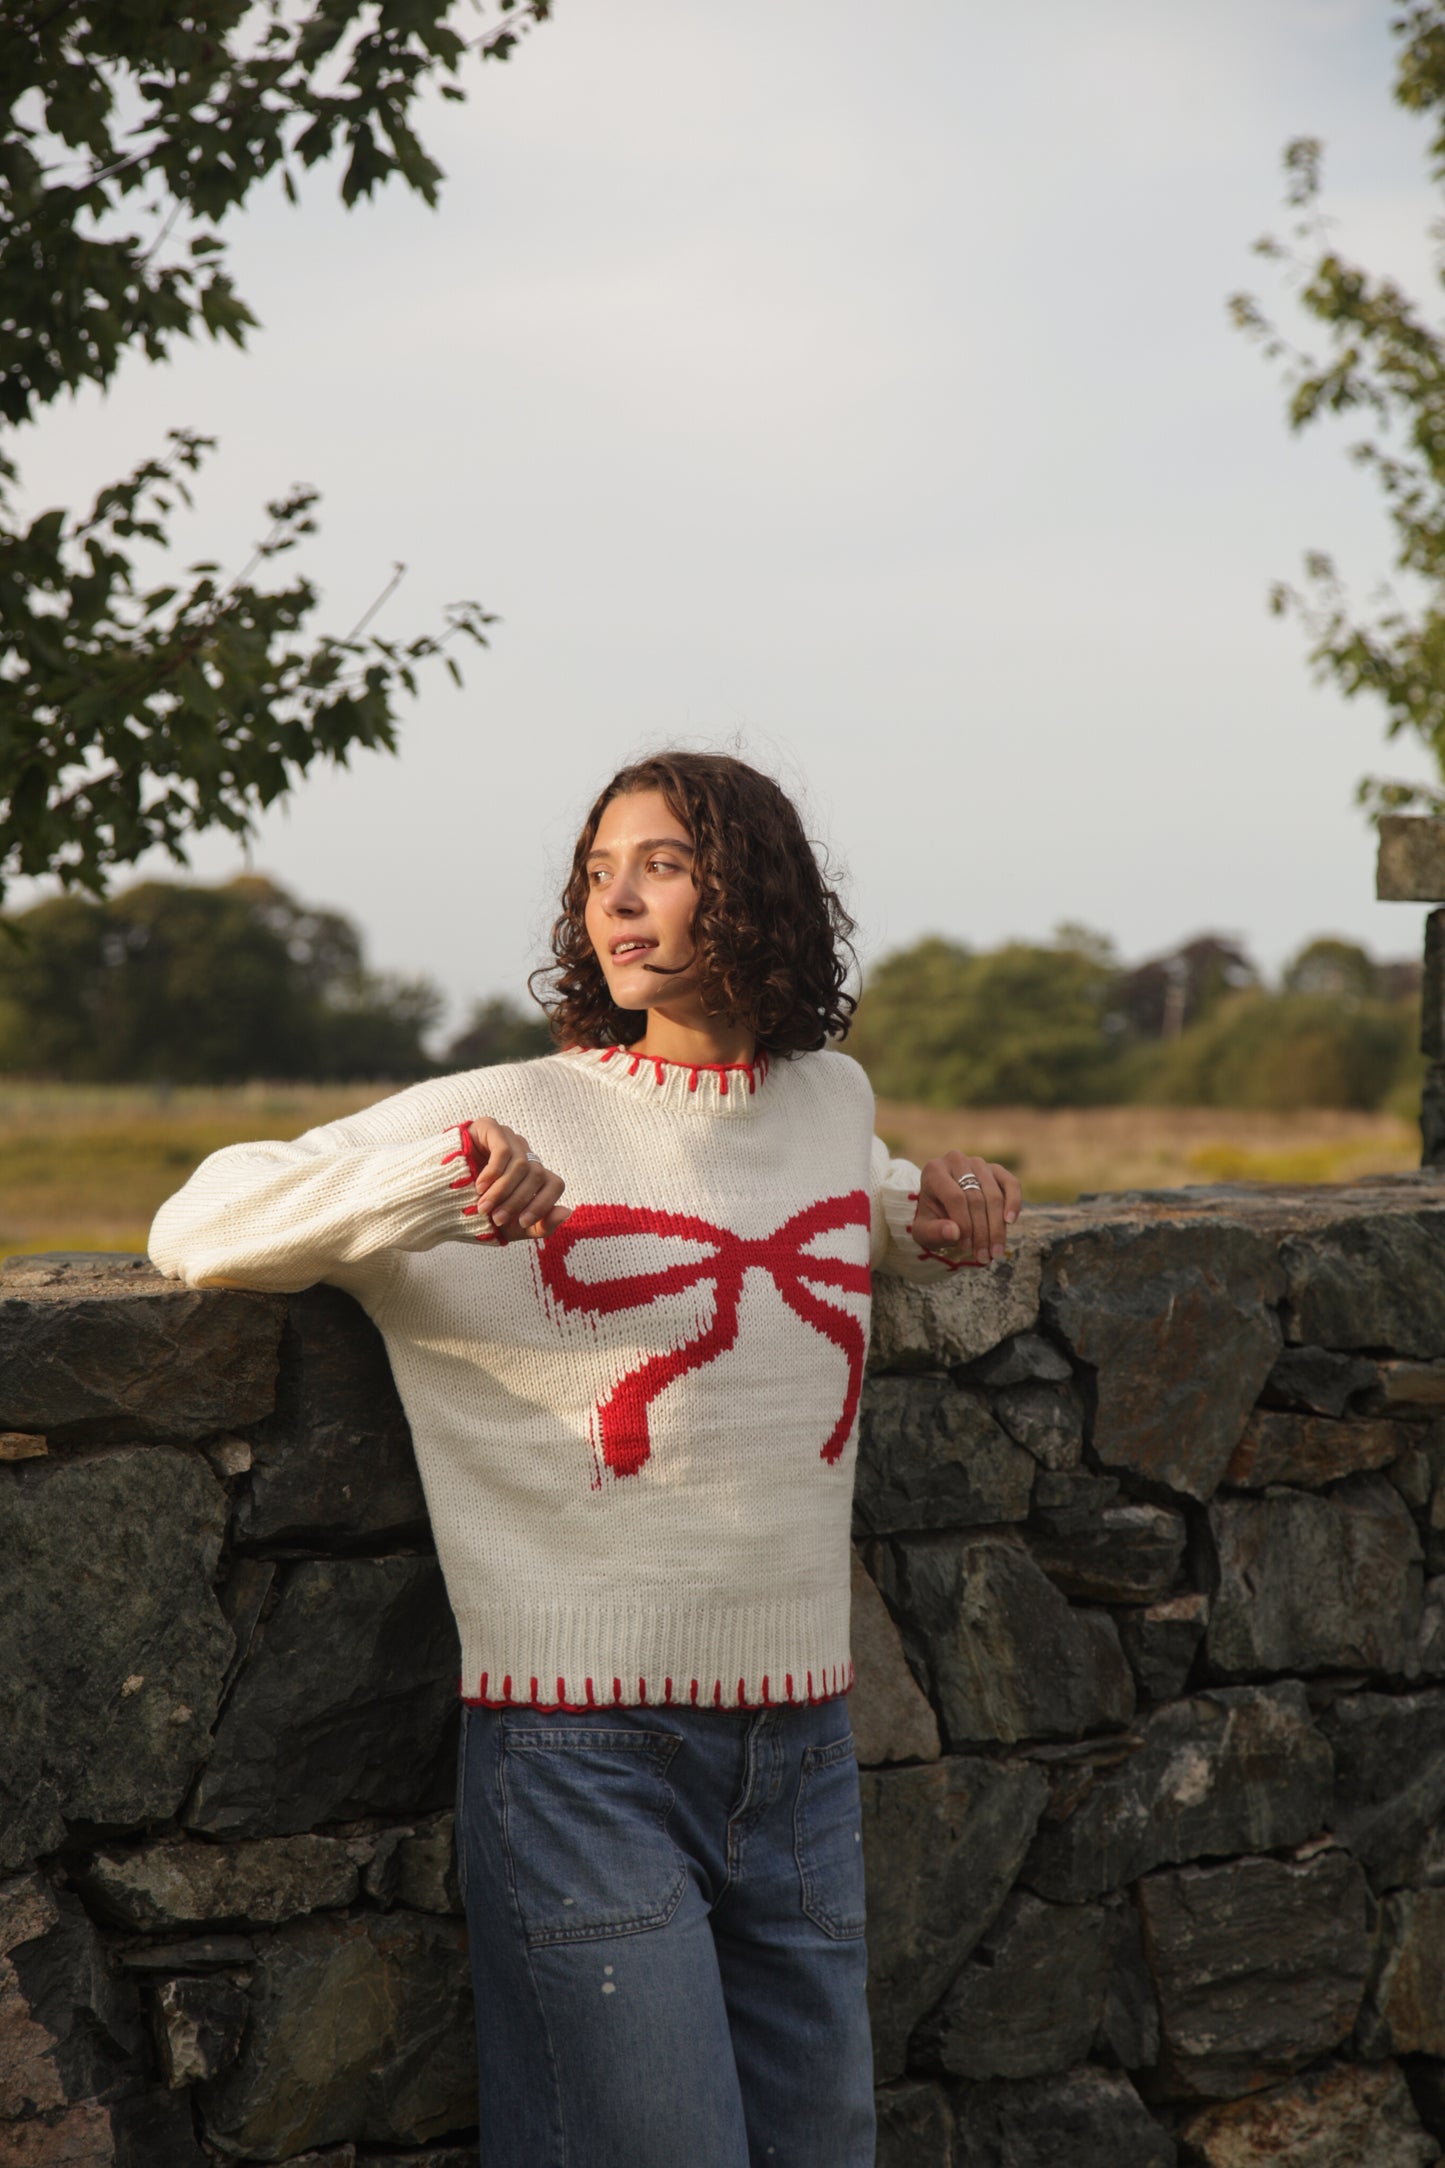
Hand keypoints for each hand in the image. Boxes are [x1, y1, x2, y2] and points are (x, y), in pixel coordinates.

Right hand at [467, 1118, 569, 1240]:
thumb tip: (567, 1211)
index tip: (521, 1223)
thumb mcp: (511, 1226)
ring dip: (501, 1190)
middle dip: (516, 1201)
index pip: (555, 1184)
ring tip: (483, 1205)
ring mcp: (509, 1138)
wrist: (437, 1196)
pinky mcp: (490, 1127)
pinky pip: (503, 1150)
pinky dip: (493, 1172)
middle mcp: (526, 1153)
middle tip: (495, 1218)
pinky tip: (478, 1186)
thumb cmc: (477, 1211)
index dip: (543, 1205)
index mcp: (534, 1175)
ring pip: (521, 1164)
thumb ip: (539, 1225)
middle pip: (537, 1176)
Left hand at [912, 1153, 1020, 1265]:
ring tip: (995, 1252)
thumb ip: (934, 1232)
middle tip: (984, 1256)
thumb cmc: (932, 1219)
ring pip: (994, 1195)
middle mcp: (956, 1160)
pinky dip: (1014, 1202)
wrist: (941, 1208)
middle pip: (976, 1198)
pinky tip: (1010, 1222)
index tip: (966, 1248)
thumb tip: (954, 1232)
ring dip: (997, 1227)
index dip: (964, 1224)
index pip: (955, 1197)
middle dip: (982, 1232)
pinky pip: (1011, 1183)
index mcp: (934, 1171)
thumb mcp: (923, 1230)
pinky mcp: (996, 1169)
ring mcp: (978, 1163)